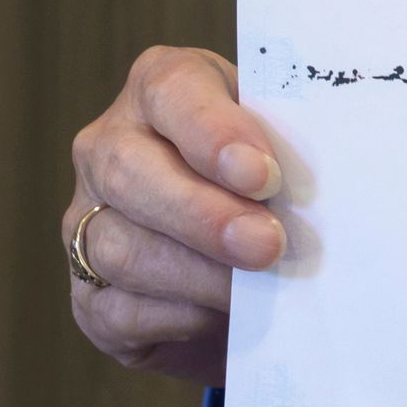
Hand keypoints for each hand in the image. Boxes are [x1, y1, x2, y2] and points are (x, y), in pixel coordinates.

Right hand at [66, 44, 289, 387]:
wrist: (244, 265)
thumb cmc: (268, 189)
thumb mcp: (279, 150)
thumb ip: (288, 152)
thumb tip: (319, 190)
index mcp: (158, 90)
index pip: (170, 91)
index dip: (213, 132)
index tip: (264, 175)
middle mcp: (107, 147)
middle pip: (129, 171)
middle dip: (204, 214)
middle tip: (267, 243)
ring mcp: (86, 222)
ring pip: (121, 248)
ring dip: (198, 273)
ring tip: (258, 288)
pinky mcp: (89, 297)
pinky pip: (121, 309)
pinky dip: (181, 316)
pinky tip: (225, 315)